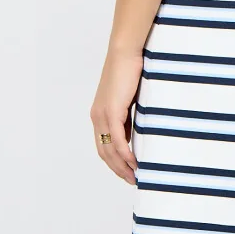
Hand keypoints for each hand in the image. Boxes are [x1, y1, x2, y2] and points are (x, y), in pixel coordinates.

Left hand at [90, 47, 142, 183]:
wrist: (125, 52)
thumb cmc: (131, 70)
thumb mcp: (130, 98)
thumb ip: (129, 116)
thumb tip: (137, 132)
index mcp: (100, 114)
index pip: (103, 146)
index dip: (114, 162)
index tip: (128, 172)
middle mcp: (97, 117)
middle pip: (104, 153)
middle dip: (118, 170)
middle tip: (132, 181)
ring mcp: (102, 115)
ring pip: (109, 150)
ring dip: (121, 166)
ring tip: (135, 177)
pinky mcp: (111, 111)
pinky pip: (117, 140)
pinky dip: (125, 154)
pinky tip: (134, 163)